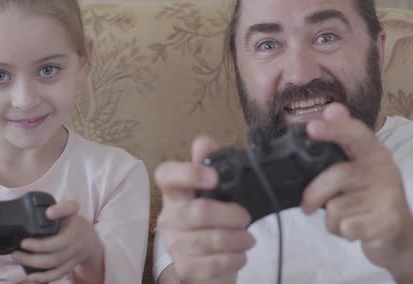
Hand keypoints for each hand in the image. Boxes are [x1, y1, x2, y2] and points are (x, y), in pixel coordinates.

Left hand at [13, 200, 103, 283]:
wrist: (90, 241)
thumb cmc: (75, 223)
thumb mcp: (72, 210)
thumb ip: (62, 208)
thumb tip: (47, 213)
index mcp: (75, 231)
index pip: (60, 241)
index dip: (41, 245)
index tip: (24, 242)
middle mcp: (75, 246)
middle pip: (55, 257)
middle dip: (32, 257)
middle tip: (16, 253)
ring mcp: (73, 258)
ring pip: (55, 267)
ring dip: (35, 266)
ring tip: (18, 259)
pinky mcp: (69, 267)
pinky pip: (57, 275)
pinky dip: (43, 278)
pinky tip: (30, 277)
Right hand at [155, 136, 255, 283]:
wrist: (206, 264)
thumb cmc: (211, 222)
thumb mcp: (215, 193)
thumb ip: (210, 165)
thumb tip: (204, 141)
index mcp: (175, 193)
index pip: (166, 175)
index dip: (189, 173)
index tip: (215, 177)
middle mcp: (170, 217)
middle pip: (199, 212)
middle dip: (232, 215)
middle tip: (244, 217)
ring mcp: (175, 245)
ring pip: (211, 240)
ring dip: (238, 239)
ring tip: (246, 238)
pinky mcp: (185, 269)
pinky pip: (213, 264)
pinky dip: (234, 259)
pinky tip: (238, 255)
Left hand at [301, 103, 412, 271]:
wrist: (401, 238)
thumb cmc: (370, 200)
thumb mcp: (357, 170)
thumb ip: (341, 144)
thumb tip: (331, 109)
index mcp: (375, 153)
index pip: (356, 132)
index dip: (333, 128)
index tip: (311, 127)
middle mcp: (385, 169)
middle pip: (336, 175)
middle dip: (313, 194)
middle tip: (307, 206)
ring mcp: (389, 195)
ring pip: (336, 206)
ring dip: (331, 219)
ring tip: (347, 217)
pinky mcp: (388, 221)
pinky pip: (345, 226)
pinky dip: (341, 232)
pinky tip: (355, 230)